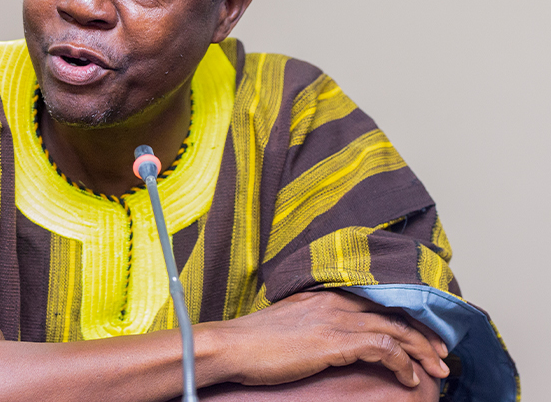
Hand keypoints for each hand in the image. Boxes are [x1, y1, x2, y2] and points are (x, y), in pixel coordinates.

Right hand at [212, 291, 449, 387]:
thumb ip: (313, 323)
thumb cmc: (252, 343)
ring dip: (423, 352)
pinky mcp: (334, 340)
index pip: (377, 299)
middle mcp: (334, 300)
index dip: (406, 316)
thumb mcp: (288, 325)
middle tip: (443, 356)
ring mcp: (335, 318)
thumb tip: (326, 339)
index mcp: (323, 294)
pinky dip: (403, 364)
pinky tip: (409, 380)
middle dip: (425, 335)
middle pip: (394, 311)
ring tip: (439, 372)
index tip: (424, 336)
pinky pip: (384, 349)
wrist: (230, 347)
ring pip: (396, 328)